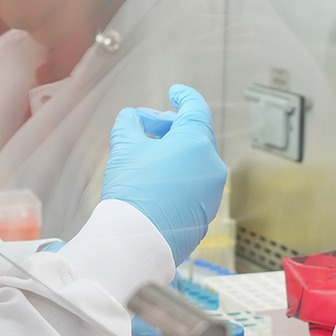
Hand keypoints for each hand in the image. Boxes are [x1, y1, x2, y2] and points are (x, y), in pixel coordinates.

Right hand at [101, 84, 226, 265]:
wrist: (137, 242)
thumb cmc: (132, 193)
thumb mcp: (124, 148)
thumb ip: (129, 123)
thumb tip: (132, 117)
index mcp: (196, 143)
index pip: (196, 108)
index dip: (184, 96)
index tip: (174, 93)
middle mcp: (212, 165)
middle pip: (195, 135)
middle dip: (170, 127)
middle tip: (147, 128)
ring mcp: (212, 191)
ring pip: (196, 161)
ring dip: (174, 153)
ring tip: (147, 158)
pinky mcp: (207, 213)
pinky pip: (195, 185)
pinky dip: (180, 176)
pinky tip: (156, 184)